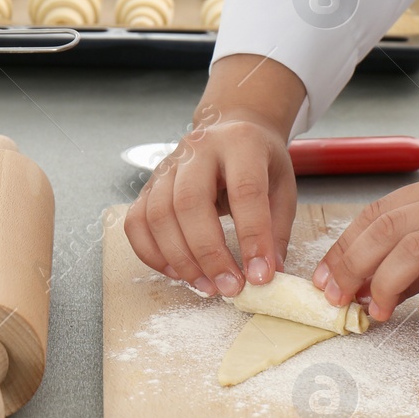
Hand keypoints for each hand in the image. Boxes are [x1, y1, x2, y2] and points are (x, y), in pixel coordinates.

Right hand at [124, 55, 306, 295]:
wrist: (230, 129)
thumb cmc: (259, 161)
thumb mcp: (282, 187)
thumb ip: (276, 230)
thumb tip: (270, 274)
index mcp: (240, 143)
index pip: (244, 191)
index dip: (252, 237)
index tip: (261, 275)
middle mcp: (197, 150)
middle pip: (190, 203)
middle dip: (209, 253)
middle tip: (229, 287)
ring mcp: (166, 166)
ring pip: (158, 215)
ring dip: (180, 260)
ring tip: (207, 286)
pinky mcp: (148, 185)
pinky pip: (136, 222)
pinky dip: (151, 254)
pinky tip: (176, 272)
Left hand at [313, 170, 418, 323]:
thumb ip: (416, 260)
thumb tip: (365, 284)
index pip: (379, 212)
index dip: (345, 247)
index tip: (325, 279)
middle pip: (388, 226)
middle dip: (353, 265)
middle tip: (338, 298)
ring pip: (415, 246)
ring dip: (386, 283)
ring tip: (380, 311)